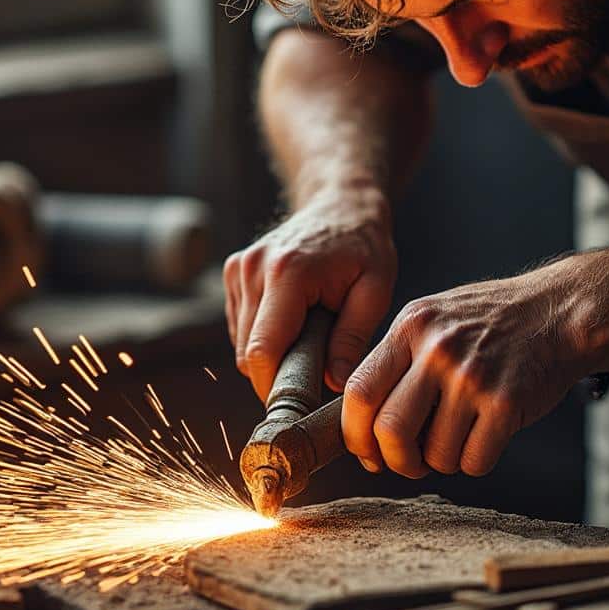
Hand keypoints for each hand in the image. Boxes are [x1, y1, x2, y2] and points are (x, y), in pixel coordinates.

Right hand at [224, 186, 396, 400]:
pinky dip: (264, 337)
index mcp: (288, 273)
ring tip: (310, 340)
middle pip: (249, 353)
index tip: (303, 405)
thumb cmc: (363, 246)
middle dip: (279, 374)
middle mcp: (253, 269)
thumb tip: (335, 382)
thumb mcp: (374, 289)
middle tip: (317, 375)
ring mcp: (239, 269)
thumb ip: (353, 337)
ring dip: (271, 355)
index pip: (264, 350)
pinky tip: (294, 324)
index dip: (277, 387)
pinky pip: (240, 327)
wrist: (340, 204)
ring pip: (241, 343)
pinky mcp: (234, 272)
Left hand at [342, 258, 591, 476]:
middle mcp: (438, 349)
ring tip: (459, 437)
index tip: (367, 450)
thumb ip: (398, 360)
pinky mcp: (506, 402)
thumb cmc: (493, 321)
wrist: (560, 311)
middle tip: (410, 461)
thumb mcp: (435, 318)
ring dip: (443, 461)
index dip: (356, 433)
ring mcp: (472, 376)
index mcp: (411, 326)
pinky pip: (473, 461)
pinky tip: (485, 437)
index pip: (359, 390)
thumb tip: (361, 426)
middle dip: (396, 459)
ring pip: (435, 453)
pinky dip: (475, 462)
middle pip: (390, 429)